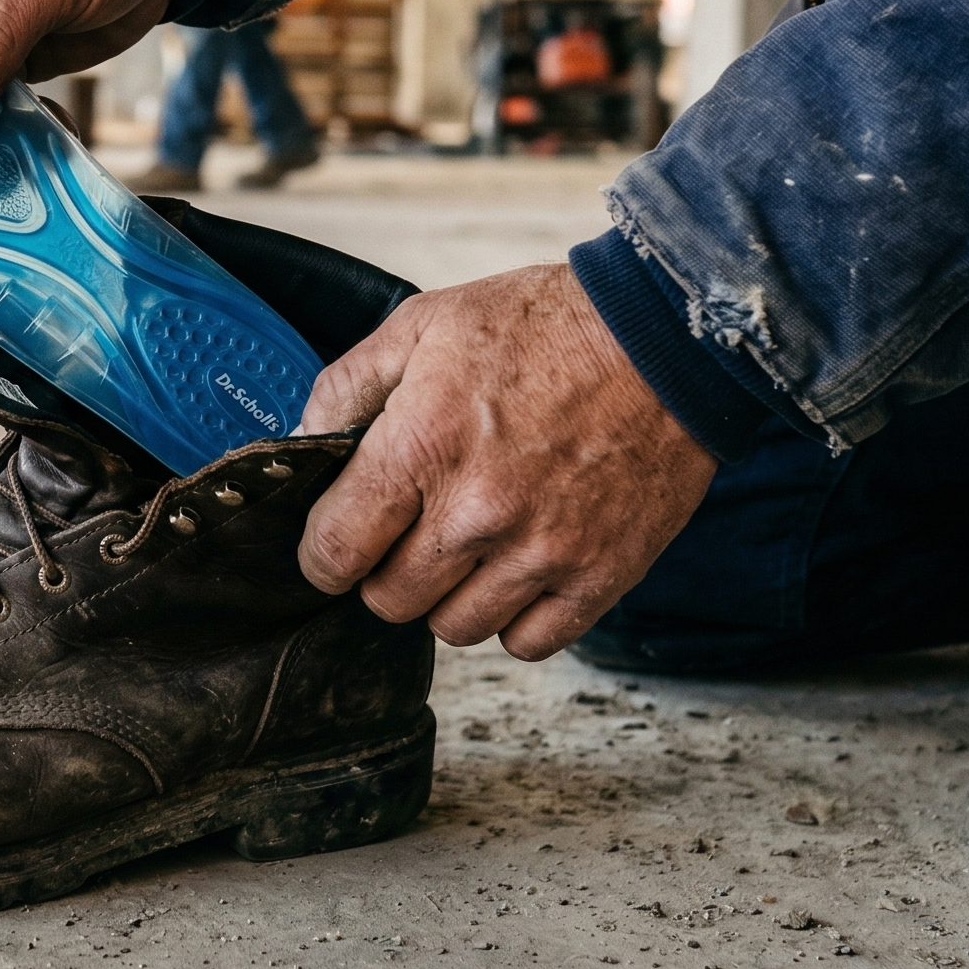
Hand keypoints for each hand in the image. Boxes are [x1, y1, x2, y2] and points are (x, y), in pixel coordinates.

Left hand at [296, 264, 718, 660]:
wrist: (665, 338)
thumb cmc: (544, 326)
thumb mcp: (423, 324)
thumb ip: (348, 386)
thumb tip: (302, 442)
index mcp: (422, 448)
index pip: (333, 552)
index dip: (323, 552)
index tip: (338, 538)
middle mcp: (477, 513)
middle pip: (388, 601)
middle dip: (384, 570)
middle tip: (409, 531)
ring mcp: (541, 552)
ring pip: (454, 628)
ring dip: (448, 596)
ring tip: (468, 546)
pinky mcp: (599, 576)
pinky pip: (528, 643)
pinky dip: (514, 618)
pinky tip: (516, 570)